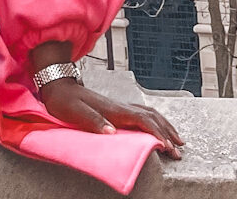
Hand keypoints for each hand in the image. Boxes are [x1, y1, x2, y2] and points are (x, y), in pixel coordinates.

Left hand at [38, 79, 183, 159]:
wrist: (57, 85)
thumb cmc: (64, 101)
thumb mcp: (74, 112)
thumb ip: (93, 121)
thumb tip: (112, 132)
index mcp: (112, 109)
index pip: (141, 120)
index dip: (156, 133)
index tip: (167, 147)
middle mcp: (119, 106)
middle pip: (150, 116)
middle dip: (167, 133)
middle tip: (179, 151)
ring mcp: (118, 106)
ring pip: (148, 113)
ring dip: (165, 126)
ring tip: (178, 140)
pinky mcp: (115, 108)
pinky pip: (142, 113)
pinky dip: (155, 121)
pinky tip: (158, 126)